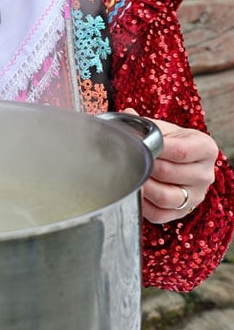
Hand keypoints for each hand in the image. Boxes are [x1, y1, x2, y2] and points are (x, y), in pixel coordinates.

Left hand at [130, 109, 219, 224]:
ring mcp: (196, 195)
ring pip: (165, 196)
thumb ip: (144, 124)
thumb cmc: (167, 142)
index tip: (135, 145)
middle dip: (143, 166)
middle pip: (169, 173)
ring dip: (141, 186)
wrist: (176, 160)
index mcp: (205, 148)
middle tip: (123, 160)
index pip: (180, 151)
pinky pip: (159, 214)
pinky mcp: (182, 212)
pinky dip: (142, 205)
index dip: (154, 149)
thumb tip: (127, 115)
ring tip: (126, 175)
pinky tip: (132, 192)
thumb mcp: (161, 129)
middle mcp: (205, 173)